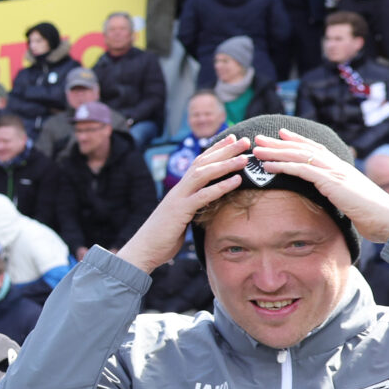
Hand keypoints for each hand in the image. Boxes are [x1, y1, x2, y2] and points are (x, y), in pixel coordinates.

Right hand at [115, 134, 252, 273]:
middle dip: (225, 150)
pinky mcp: (180, 211)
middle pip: (203, 162)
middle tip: (244, 141)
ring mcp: (179, 198)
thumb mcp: (182, 218)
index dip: (215, 150)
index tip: (231, 139)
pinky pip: (203, 195)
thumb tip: (206, 207)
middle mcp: (180, 189)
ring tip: (244, 158)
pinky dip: (221, 187)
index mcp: (180, 189)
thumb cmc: (163, 237)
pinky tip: (236, 180)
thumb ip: (193, 208)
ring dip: (225, 164)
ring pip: (203, 174)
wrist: (144, 249)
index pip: (199, 163)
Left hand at [248, 130, 388, 242]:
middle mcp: (338, 165)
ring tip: (256, 149)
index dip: (297, 140)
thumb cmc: (375, 216)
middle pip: (303, 148)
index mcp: (342, 168)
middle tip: (258, 137)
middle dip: (278, 142)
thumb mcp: (353, 202)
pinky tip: (268, 166)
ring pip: (299, 156)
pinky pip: (303, 171)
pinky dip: (283, 166)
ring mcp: (335, 172)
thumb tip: (333, 199)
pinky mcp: (332, 182)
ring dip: (275, 152)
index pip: (316, 149)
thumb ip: (340, 196)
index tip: (280, 134)